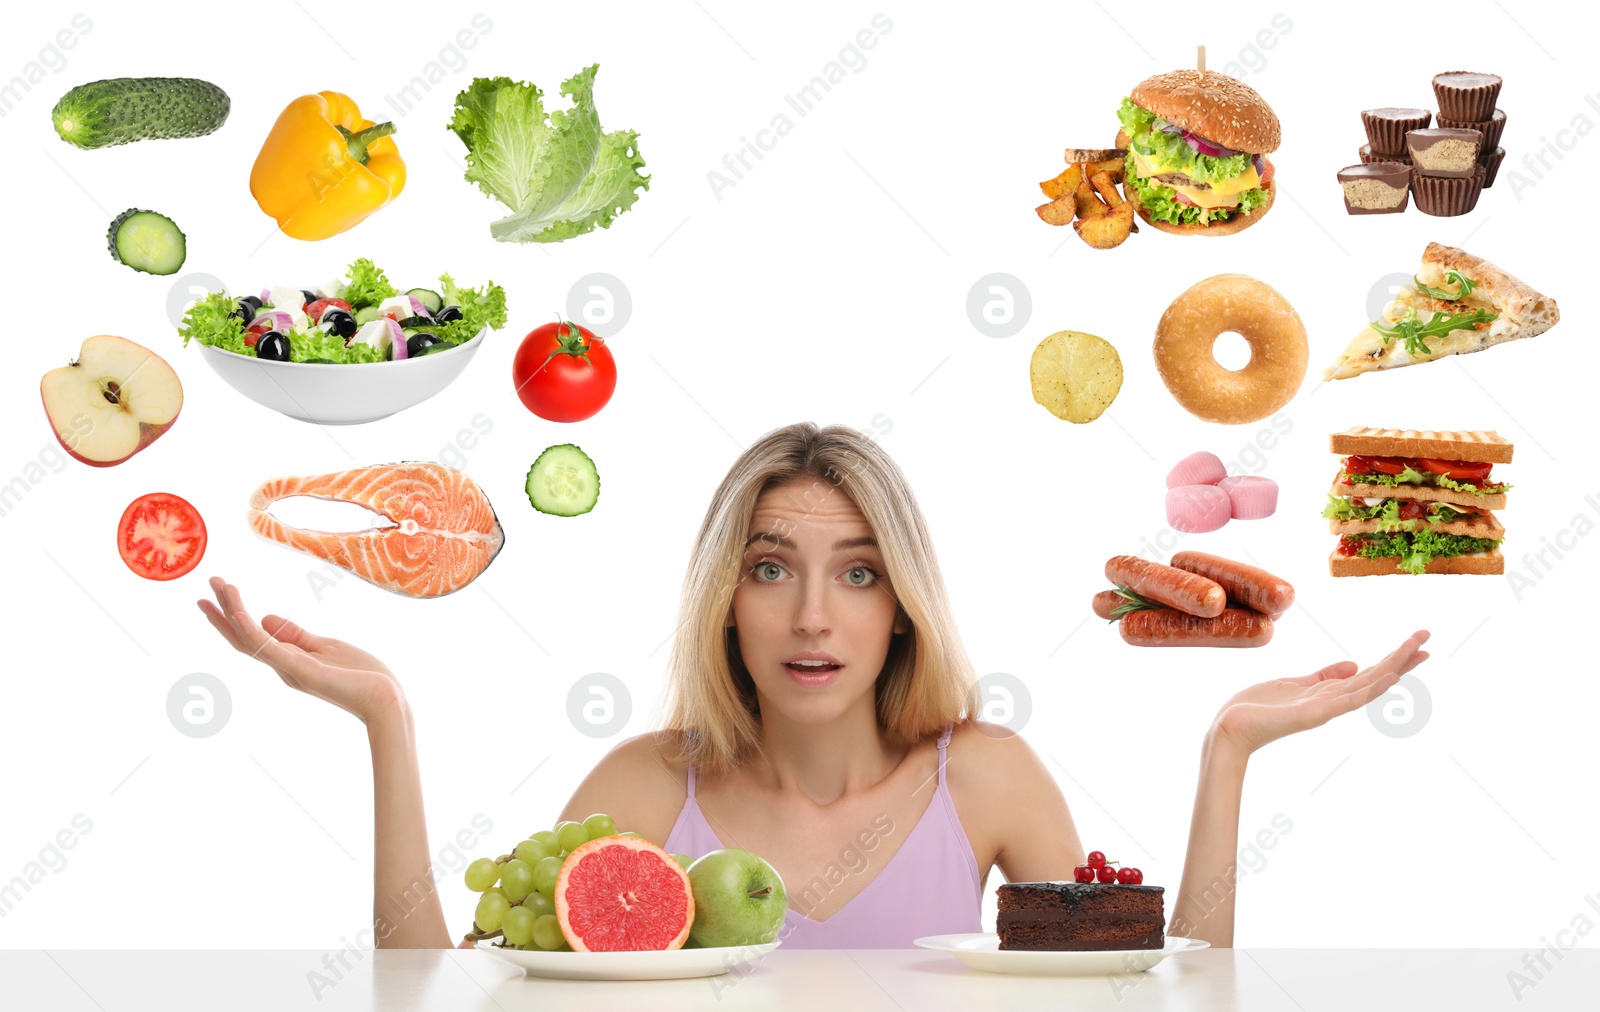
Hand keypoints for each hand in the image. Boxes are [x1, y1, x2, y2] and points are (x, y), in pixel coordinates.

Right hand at [197, 576, 404, 724]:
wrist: (387, 701)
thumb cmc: (362, 677)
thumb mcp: (327, 647)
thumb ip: (296, 635)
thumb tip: (264, 618)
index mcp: (289, 660)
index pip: (252, 635)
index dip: (231, 615)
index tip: (218, 590)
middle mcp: (283, 666)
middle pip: (243, 637)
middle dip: (224, 610)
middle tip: (210, 581)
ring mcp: (290, 670)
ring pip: (251, 639)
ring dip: (234, 611)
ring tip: (221, 586)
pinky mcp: (302, 671)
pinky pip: (270, 650)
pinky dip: (252, 632)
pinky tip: (240, 614)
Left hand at [1211, 630, 1430, 756]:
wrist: (1230, 729)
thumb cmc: (1256, 709)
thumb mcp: (1293, 684)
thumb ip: (1323, 677)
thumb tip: (1355, 664)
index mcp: (1327, 692)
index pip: (1368, 672)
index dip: (1393, 658)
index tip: (1416, 642)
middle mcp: (1332, 701)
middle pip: (1375, 676)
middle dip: (1402, 658)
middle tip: (1429, 638)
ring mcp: (1326, 709)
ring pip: (1368, 684)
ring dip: (1394, 666)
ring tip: (1419, 649)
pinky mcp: (1314, 714)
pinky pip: (1348, 700)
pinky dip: (1370, 688)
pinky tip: (1390, 676)